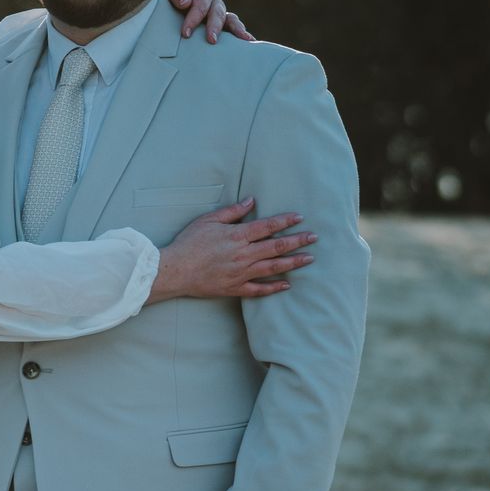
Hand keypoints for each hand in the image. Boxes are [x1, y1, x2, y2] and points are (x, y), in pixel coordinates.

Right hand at [147, 197, 314, 301]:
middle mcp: (243, 255)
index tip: (300, 217)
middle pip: (277, 247)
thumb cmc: (189, 243)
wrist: (175, 270)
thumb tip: (251, 200)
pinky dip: (274, 287)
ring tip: (309, 259)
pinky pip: (259, 289)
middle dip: (298, 241)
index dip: (285, 221)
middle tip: (314, 238)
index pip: (268, 227)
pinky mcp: (235, 288)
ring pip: (273, 268)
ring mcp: (241, 273)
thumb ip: (232, 212)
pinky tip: (287, 285)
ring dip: (293, 263)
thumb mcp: (209, 220)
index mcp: (237, 236)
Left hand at [160, 0, 254, 43]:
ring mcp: (219, 11)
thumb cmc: (166, 1)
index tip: (186, 33)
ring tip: (242, 39)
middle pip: (217, 12)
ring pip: (229, 18)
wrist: (168, 6)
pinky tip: (250, 41)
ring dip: (236, 29)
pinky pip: (234, 25)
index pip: (199, 5)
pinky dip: (242, 32)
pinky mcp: (222, 22)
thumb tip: (186, 3)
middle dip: (214, 26)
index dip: (193, 18)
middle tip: (211, 40)